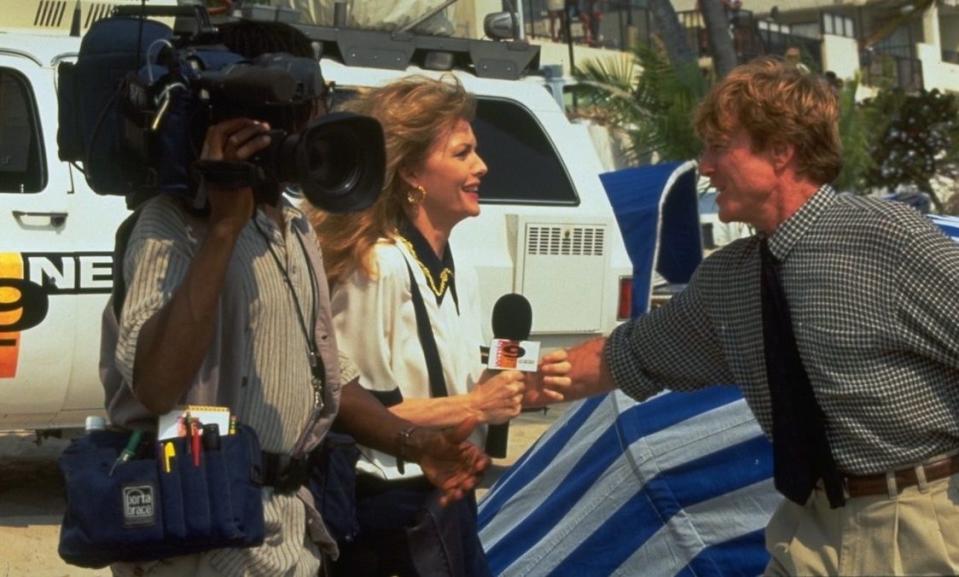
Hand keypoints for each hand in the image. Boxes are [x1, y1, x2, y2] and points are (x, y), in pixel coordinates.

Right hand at [199, 118, 271, 235]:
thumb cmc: (231, 201)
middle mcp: (210, 159)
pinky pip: (242, 151)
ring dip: (251, 130)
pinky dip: (256, 143)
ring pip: (233, 138)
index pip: (213, 133)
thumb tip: (247, 148)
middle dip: (240, 122)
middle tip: (258, 123)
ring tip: (265, 129)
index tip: (246, 122)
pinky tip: (266, 140)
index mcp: (208, 159)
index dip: (229, 124)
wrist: (227, 220)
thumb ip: (232, 162)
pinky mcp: (232, 171)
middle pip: (219, 130)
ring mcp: (219, 165)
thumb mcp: (228, 176)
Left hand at [414, 418, 490, 505]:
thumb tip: (473, 417)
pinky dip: (448, 500)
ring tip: (456, 494)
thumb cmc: (439, 441)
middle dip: (473, 481)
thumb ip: (461, 431)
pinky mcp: (450, 487)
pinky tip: (443, 502)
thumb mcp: (449, 436)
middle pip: (477, 477)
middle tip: (467, 483)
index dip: (483, 464)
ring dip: (462, 492)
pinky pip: (452, 495)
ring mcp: (461, 479)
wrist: (423, 450)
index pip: (484, 461)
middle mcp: (470, 469)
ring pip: (465, 488)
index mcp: (473, 455)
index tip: (480, 465)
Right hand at [469, 370, 525, 424]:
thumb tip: (505, 366)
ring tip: (505, 398)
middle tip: (508, 389)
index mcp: (506, 378)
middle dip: (516, 386)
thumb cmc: (479, 392)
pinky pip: (519, 407)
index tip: (515, 378)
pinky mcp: (513, 411)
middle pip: (522, 385)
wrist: (474, 408)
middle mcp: (512, 388)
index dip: (518, 376)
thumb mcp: (487, 374)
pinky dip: (514, 407)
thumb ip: (498, 370)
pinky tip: (505, 406)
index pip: (521, 374)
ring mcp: (514, 401)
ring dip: (515, 397)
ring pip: (521, 396)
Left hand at [523, 348, 571, 407]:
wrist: (519, 391)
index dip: (556, 356)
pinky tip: (544, 391)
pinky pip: (560, 396)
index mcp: (552, 362)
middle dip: (556, 367)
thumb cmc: (522, 375)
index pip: (563, 355)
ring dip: (557, 380)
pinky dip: (554, 394)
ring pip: (567, 381)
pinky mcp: (553, 396)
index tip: (544, 359)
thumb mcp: (523, 365)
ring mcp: (557, 384)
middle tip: (543, 369)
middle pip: (567, 366)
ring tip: (544, 380)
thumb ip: (526, 359)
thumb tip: (523, 352)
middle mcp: (557, 372)